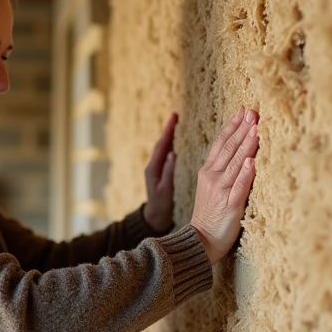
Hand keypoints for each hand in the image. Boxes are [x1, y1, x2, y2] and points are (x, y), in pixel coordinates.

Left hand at [142, 113, 177, 231]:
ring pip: (164, 148)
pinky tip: (177, 140)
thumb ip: (168, 172)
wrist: (154, 217)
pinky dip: (171, 145)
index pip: (162, 145)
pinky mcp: (161, 172)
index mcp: (153, 168)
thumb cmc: (160, 205)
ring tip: (177, 123)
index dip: (168, 130)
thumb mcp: (165, 190)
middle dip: (168, 129)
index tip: (174, 117)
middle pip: (162, 143)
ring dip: (170, 135)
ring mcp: (156, 168)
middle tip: (176, 115)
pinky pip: (166, 154)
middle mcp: (153, 166)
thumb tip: (172, 153)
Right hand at [190, 108, 259, 263]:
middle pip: (229, 148)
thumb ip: (224, 169)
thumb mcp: (212, 187)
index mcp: (208, 171)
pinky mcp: (230, 206)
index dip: (233, 126)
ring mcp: (221, 191)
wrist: (200, 240)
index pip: (221, 143)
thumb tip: (242, 152)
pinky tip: (251, 162)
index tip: (244, 111)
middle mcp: (213, 178)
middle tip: (254, 112)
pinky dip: (245, 174)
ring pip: (235, 163)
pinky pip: (239, 187)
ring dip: (247, 145)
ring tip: (257, 128)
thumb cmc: (210, 214)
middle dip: (243, 129)